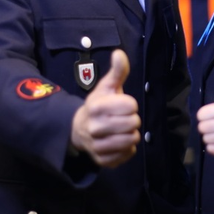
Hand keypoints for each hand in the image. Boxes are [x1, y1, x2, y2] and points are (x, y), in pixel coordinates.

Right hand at [71, 49, 140, 167]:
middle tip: (121, 118)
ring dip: (131, 134)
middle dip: (132, 119)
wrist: (79, 129)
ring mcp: (97, 146)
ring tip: (121, 129)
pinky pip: (127, 154)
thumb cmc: (99, 105)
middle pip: (134, 123)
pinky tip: (118, 141)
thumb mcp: (107, 87)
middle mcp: (94, 128)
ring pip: (132, 139)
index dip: (130, 104)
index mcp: (96, 107)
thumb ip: (117, 71)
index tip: (121, 105)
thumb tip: (119, 53)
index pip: (131, 106)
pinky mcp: (103, 160)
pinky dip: (127, 149)